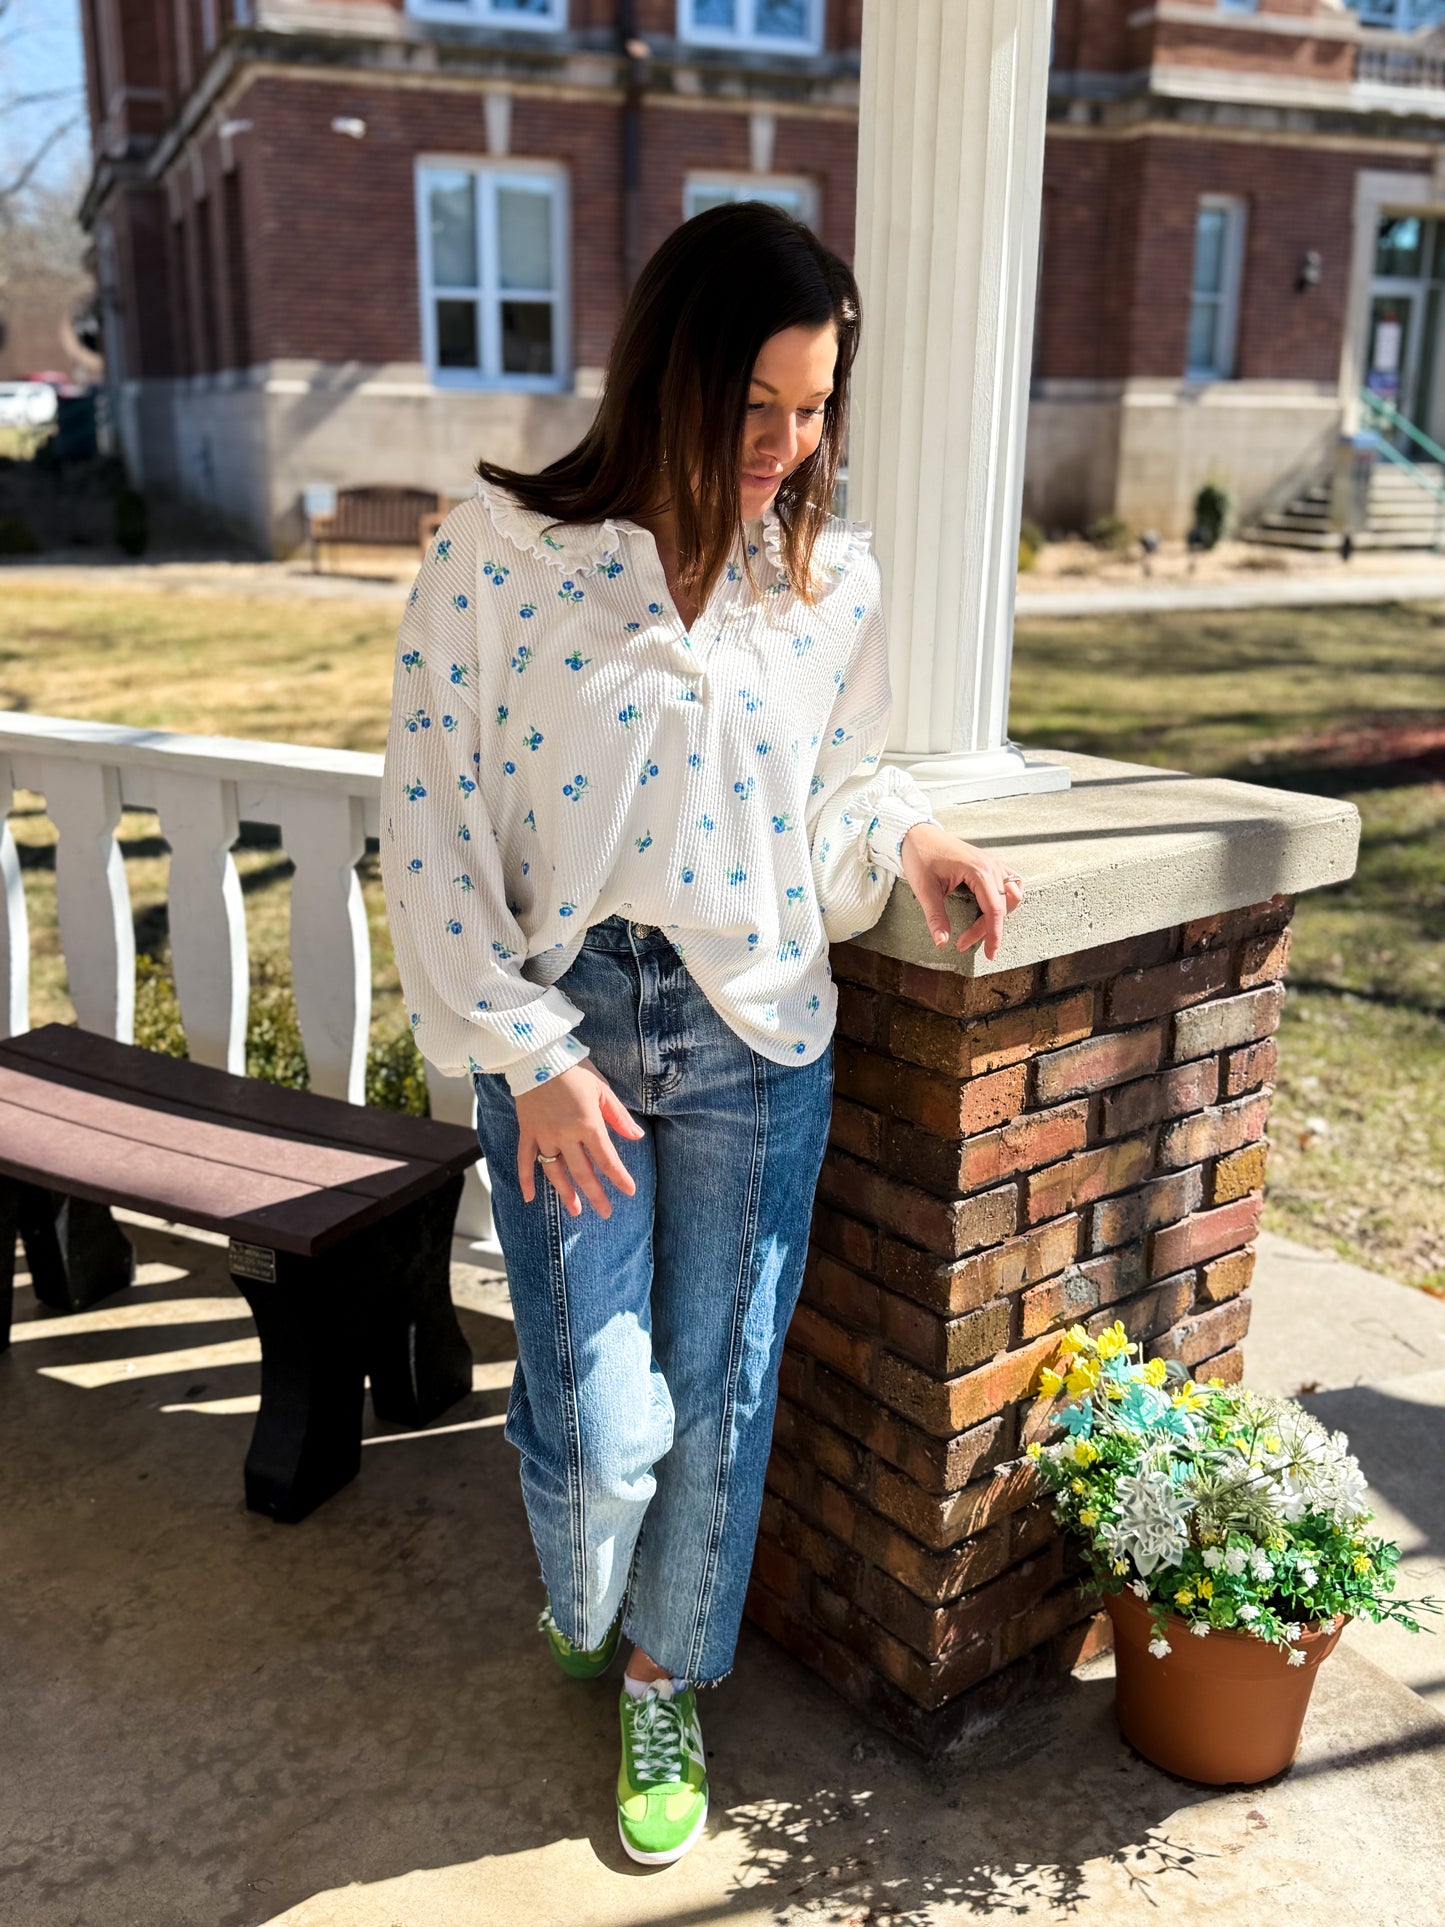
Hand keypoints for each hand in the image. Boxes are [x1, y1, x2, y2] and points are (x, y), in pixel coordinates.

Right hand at [514, 1059, 645, 1217]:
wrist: (537, 1053)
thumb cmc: (573, 1068)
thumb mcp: (602, 1088)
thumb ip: (618, 1116)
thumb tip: (636, 1137)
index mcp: (587, 1123)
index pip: (606, 1158)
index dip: (618, 1177)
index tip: (629, 1192)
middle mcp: (565, 1134)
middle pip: (582, 1171)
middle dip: (595, 1194)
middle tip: (605, 1213)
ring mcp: (543, 1134)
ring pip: (554, 1170)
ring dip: (565, 1192)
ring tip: (575, 1211)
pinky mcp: (527, 1130)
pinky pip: (525, 1159)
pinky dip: (525, 1179)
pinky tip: (530, 1197)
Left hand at [899, 821, 1025, 961]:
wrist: (916, 833)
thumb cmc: (920, 857)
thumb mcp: (924, 889)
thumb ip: (935, 917)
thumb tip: (942, 943)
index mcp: (978, 870)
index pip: (995, 910)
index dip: (993, 935)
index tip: (989, 954)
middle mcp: (991, 865)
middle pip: (1003, 906)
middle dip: (988, 929)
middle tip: (965, 942)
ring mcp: (992, 862)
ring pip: (1012, 894)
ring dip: (1001, 914)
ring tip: (980, 928)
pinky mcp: (989, 863)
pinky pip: (1010, 882)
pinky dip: (1006, 898)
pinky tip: (992, 909)